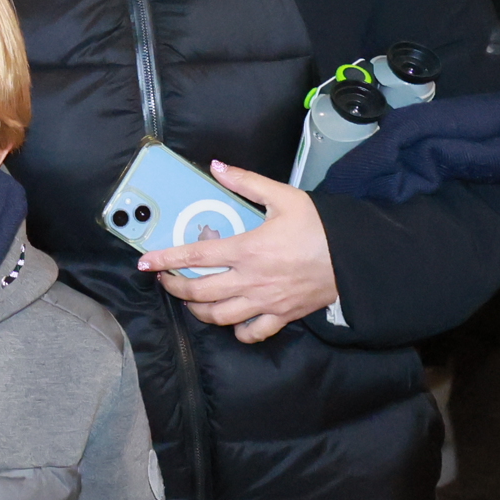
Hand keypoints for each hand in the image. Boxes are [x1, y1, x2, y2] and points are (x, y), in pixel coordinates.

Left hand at [136, 160, 337, 343]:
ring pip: (220, 317)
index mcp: (247, 250)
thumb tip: (217, 166)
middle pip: (200, 293)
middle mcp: (250, 281)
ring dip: (198, 311)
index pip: (195, 257)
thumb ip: (246, 181)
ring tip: (189, 300)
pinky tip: (230, 321)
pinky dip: (236, 332)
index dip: (165, 260)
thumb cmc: (319, 226)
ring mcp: (265, 303)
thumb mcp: (283, 196)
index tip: (145, 263)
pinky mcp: (281, 317)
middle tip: (164, 280)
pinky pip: (252, 334)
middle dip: (175, 288)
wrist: (354, 258)